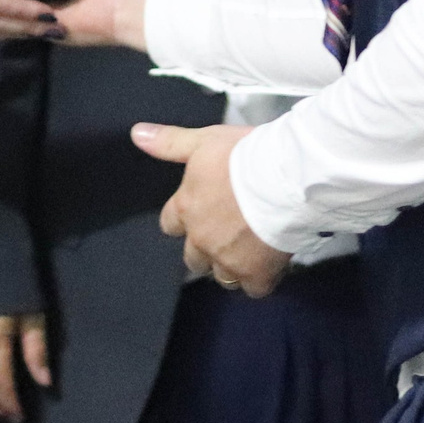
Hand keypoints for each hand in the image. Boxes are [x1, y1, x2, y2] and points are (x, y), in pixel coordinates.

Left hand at [133, 122, 289, 295]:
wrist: (286, 177)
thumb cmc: (247, 155)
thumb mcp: (204, 141)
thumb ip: (170, 142)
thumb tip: (137, 134)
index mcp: (186, 208)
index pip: (170, 224)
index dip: (184, 220)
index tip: (200, 213)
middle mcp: (202, 238)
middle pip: (194, 258)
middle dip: (207, 249)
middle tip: (229, 233)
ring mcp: (228, 259)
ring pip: (222, 276)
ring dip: (232, 265)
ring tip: (251, 249)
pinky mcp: (256, 273)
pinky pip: (253, 288)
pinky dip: (260, 278)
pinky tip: (271, 262)